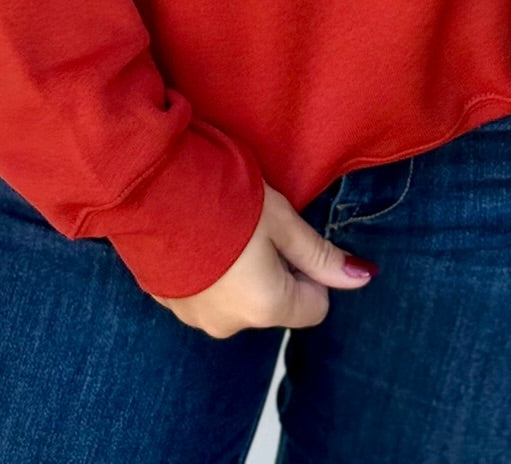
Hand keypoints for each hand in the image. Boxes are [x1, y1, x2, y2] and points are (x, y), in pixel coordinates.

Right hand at [152, 183, 376, 336]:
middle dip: (273, 271)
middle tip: (253, 226)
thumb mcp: (281, 219)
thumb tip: (363, 277)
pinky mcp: (166, 303)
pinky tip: (195, 236)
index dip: (309, 270)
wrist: (148, 185)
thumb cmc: (223, 196)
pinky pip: (203, 294)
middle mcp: (231, 325)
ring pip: (237, 301)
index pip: (314, 307)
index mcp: (266, 307)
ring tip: (220, 228)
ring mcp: (194, 319)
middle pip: (274, 304)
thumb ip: (320, 255)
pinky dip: (207, 272)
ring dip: (237, 272)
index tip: (288, 237)